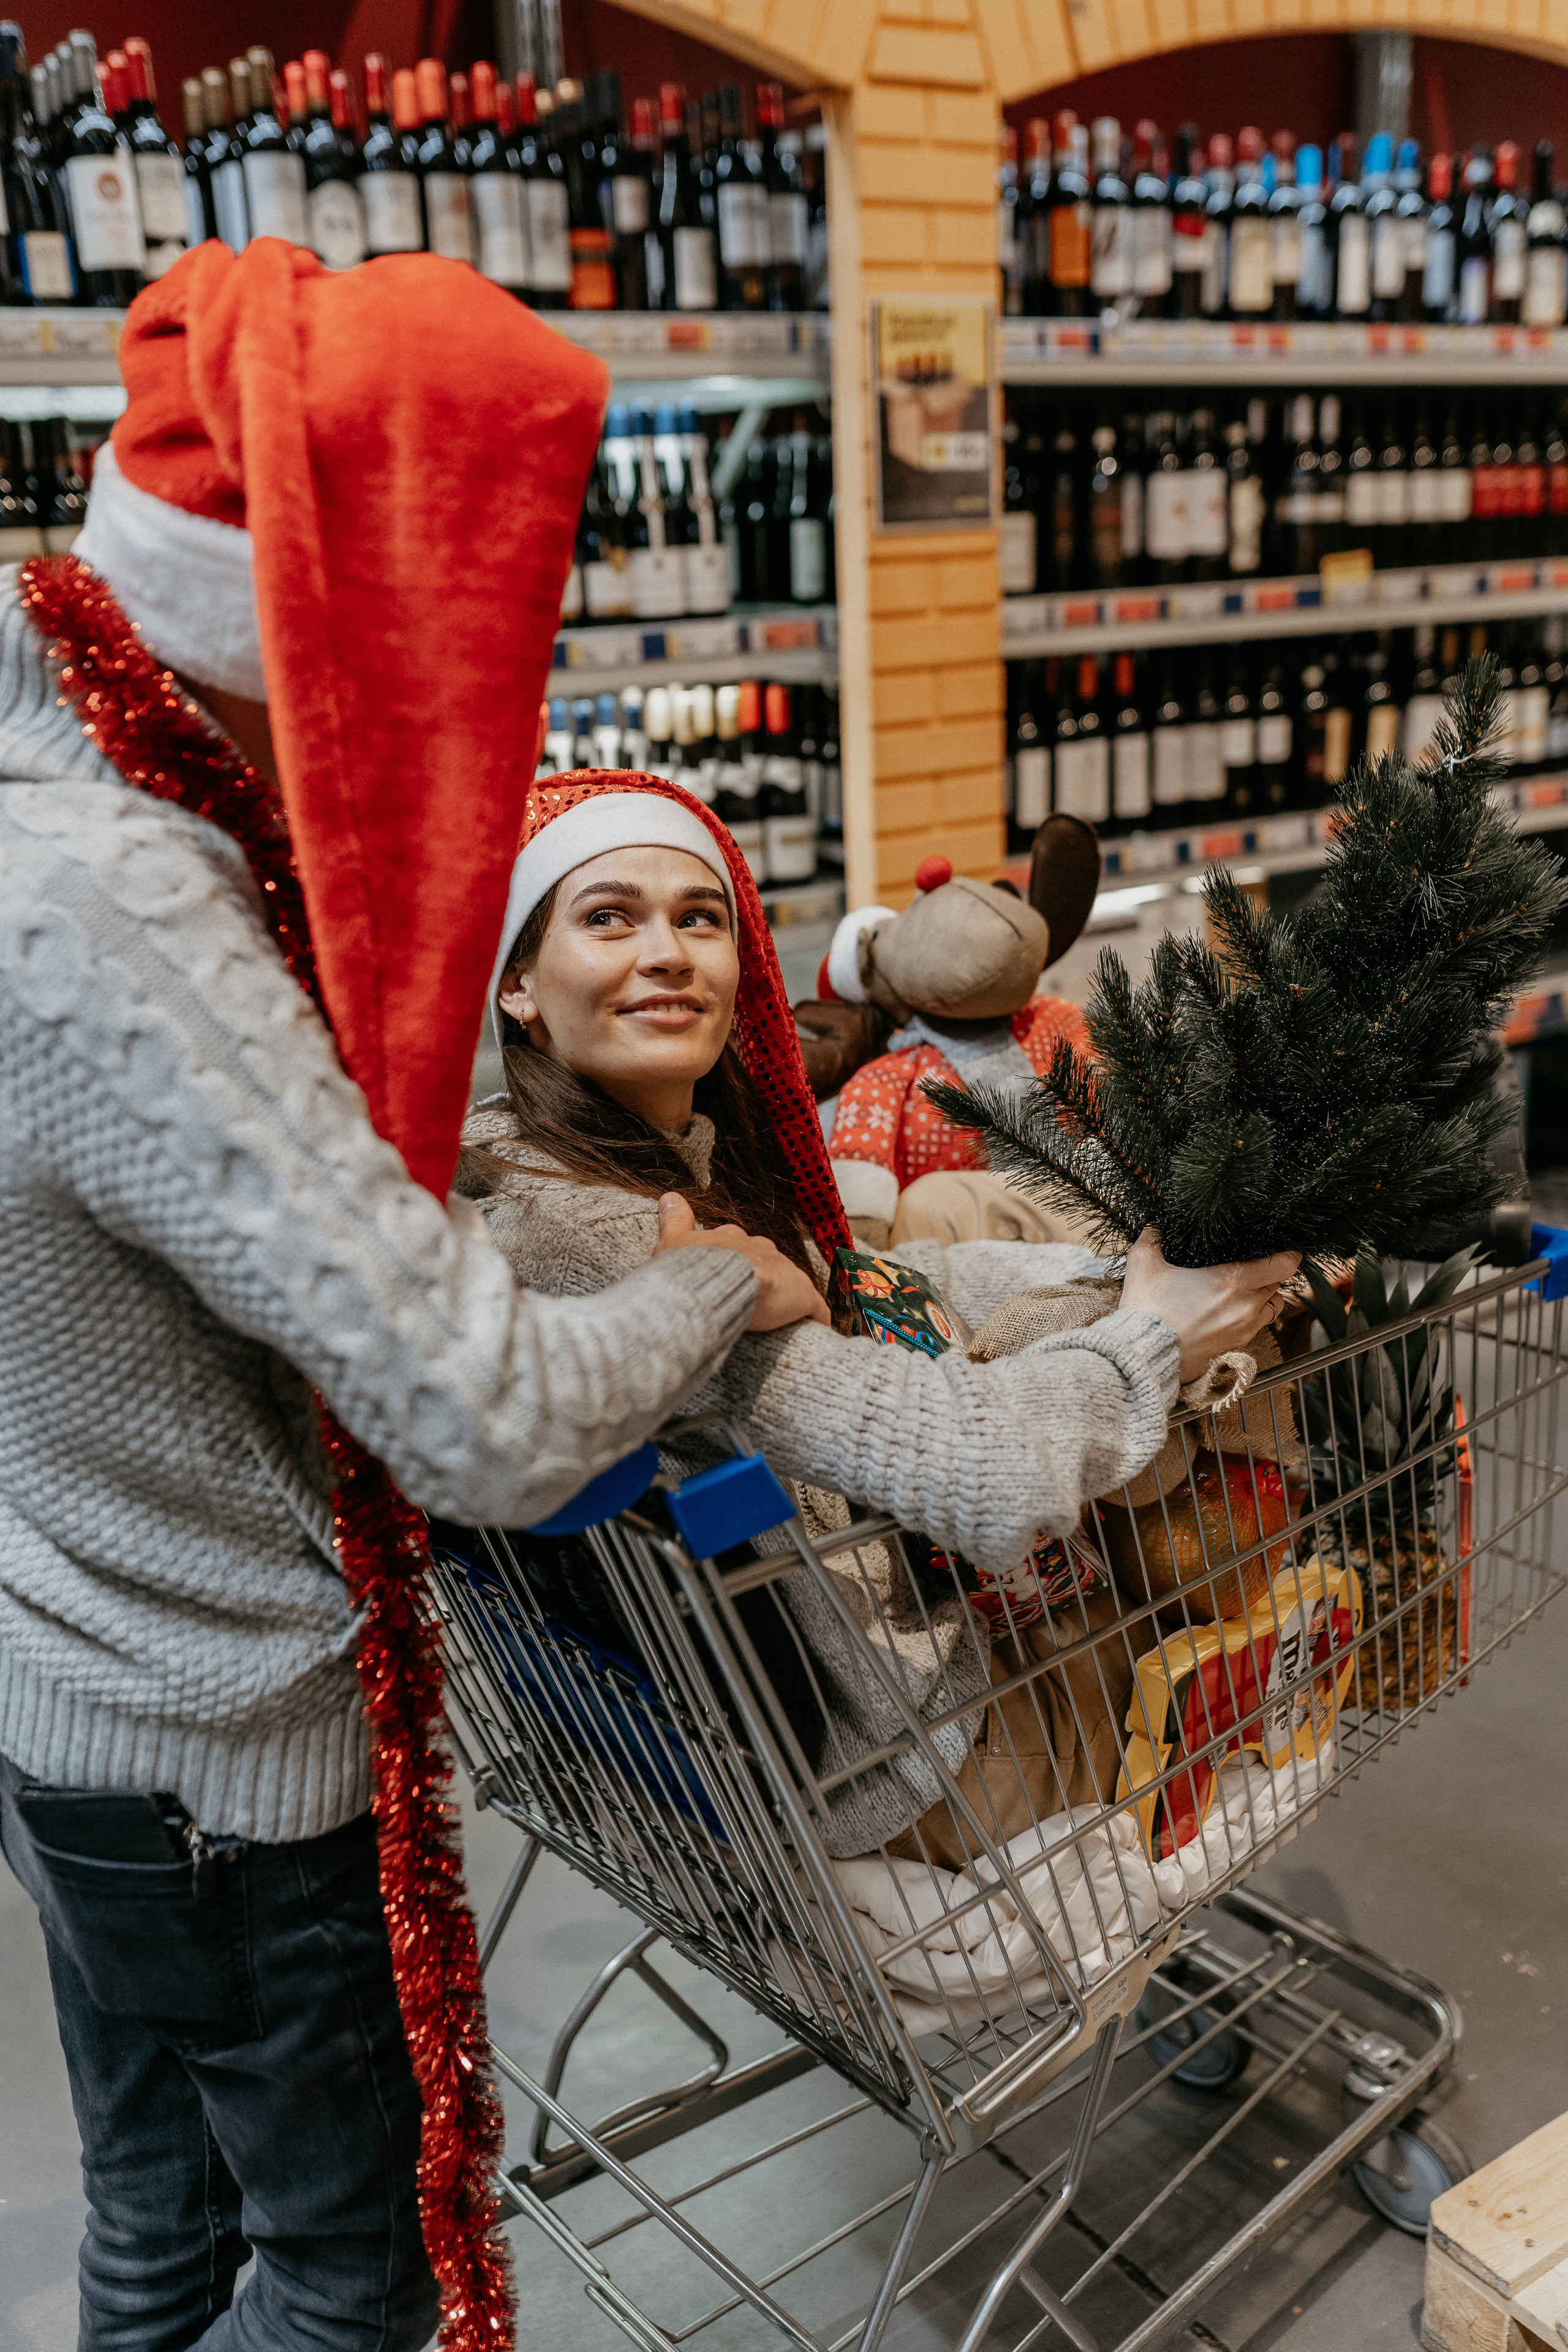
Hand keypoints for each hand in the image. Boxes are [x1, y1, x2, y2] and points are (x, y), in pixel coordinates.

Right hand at [654, 1194, 830, 1331]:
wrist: (717, 1282)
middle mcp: (762, 1249)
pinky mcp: (802, 1295)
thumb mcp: (673, 1242)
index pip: (738, 1248)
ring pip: (789, 1284)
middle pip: (766, 1264)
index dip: (734, 1265)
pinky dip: (811, 1319)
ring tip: (773, 1325)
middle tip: (747, 1306)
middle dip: (760, 1282)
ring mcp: (784, 1270)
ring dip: (783, 1301)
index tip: (728, 1282)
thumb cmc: (690, 1268)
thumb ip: (675, 1220)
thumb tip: (670, 1198)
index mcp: (733, 1240)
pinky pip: (813, 1308)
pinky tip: (806, 1332)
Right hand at [1120, 1228, 1299, 1383]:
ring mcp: (1244, 1329)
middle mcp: (1246, 1306)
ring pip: (1272, 1307)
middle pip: (1278, 1284)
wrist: (1143, 1354)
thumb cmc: (1147, 1310)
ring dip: (1262, 1297)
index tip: (1279, 1251)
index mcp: (1232, 1281)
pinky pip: (1257, 1326)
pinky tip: (1228, 1311)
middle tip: (1248, 1268)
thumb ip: (1153, 1238)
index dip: (1286, 1255)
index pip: (1283, 1265)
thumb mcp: (1143, 1264)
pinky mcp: (1236, 1346)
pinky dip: (1251, 1317)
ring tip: (1241, 1291)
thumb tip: (1157, 1226)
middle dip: (1268, 1274)